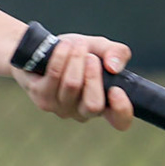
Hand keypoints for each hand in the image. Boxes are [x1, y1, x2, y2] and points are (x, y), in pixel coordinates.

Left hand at [9, 32, 133, 129]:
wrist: (43, 49)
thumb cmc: (77, 53)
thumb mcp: (101, 48)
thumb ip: (116, 53)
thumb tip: (114, 67)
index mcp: (104, 104)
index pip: (120, 120)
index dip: (122, 110)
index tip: (116, 90)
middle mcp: (83, 112)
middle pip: (93, 105)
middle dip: (94, 75)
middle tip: (91, 57)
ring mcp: (62, 108)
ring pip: (72, 85)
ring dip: (76, 58)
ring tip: (77, 45)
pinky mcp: (42, 99)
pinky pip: (55, 75)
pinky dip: (61, 56)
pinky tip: (64, 46)